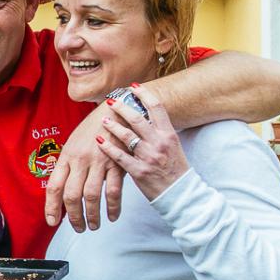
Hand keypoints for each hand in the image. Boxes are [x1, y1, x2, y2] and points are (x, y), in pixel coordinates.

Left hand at [45, 103, 125, 231]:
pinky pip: (113, 191)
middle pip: (71, 195)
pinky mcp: (118, 163)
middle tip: (78, 228)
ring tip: (93, 226)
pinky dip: (113, 207)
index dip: (52, 207)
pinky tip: (112, 216)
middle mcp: (80, 160)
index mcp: (66, 156)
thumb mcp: (74, 143)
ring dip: (92, 216)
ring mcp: (99, 162)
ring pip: (91, 196)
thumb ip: (67, 166)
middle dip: (73, 217)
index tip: (52, 222)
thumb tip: (61, 192)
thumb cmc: (93, 129)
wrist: (117, 110)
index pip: (54, 186)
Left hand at [95, 86, 189, 200]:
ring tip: (103, 119)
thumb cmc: (175, 168)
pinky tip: (99, 141)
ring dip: (112, 125)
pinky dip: (108, 147)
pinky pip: (120, 157)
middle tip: (111, 101)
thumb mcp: (173, 145)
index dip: (144, 94)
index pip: (157, 107)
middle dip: (122, 107)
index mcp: (169, 134)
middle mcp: (159, 143)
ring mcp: (149, 157)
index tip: (133, 87)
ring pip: (127, 135)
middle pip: (137, 118)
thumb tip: (145, 114)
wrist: (181, 193)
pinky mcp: (139, 171)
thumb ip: (159, 131)